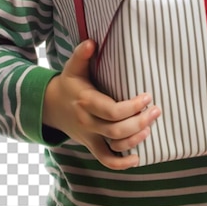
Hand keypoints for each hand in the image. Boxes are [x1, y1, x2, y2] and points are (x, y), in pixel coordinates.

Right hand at [42, 40, 160, 169]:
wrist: (50, 106)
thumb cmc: (69, 83)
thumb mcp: (72, 67)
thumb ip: (82, 54)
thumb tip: (91, 42)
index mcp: (86, 101)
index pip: (111, 111)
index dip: (132, 107)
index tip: (148, 97)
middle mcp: (87, 122)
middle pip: (116, 131)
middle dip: (139, 122)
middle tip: (156, 110)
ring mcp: (89, 136)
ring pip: (113, 146)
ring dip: (135, 140)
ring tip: (151, 126)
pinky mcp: (91, 145)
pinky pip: (105, 160)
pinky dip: (121, 163)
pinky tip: (137, 158)